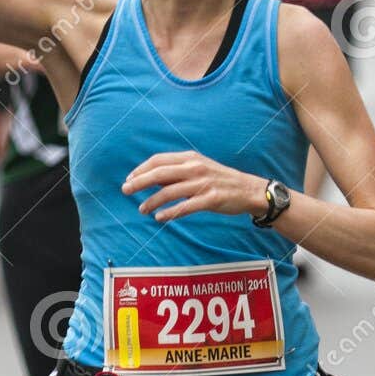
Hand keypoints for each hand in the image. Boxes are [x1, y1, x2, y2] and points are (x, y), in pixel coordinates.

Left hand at [123, 153, 266, 222]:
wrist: (249, 189)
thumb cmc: (219, 180)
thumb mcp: (198, 168)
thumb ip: (176, 172)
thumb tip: (150, 179)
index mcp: (190, 158)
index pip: (159, 160)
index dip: (141, 170)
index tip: (129, 179)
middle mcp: (195, 168)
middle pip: (160, 173)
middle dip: (139, 182)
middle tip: (125, 191)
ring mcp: (203, 183)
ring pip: (170, 191)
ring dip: (152, 201)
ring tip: (141, 209)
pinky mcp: (211, 199)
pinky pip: (185, 207)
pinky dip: (170, 212)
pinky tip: (159, 218)